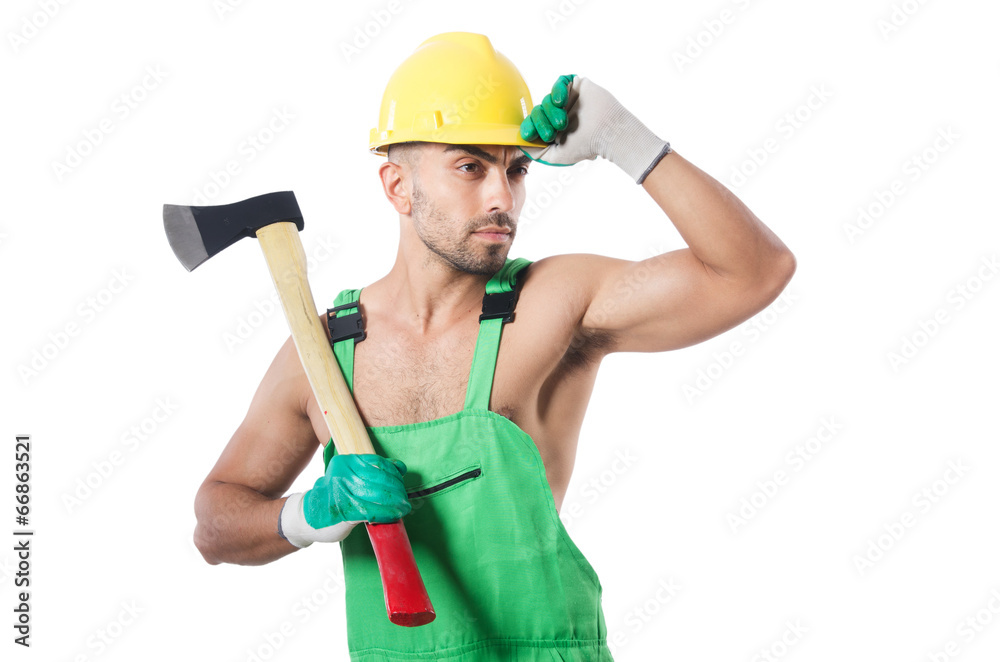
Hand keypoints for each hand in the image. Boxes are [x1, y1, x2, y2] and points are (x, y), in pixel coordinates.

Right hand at [279, 453, 410, 547]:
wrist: (308, 516)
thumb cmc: (333, 496)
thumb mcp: (348, 475)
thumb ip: (370, 470)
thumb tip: (399, 467)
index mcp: (345, 462)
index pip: (377, 463)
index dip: (393, 472)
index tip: (400, 479)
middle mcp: (343, 475)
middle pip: (380, 479)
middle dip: (397, 490)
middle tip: (404, 498)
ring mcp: (344, 492)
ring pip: (379, 495)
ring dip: (396, 503)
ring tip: (403, 507)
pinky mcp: (345, 511)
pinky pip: (373, 511)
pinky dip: (387, 514)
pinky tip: (394, 515)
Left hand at [519, 74, 670, 183]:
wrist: (607, 132)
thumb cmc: (585, 146)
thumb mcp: (555, 155)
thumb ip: (535, 151)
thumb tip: (520, 142)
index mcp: (552, 130)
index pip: (532, 123)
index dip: (529, 127)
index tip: (530, 134)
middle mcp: (558, 114)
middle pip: (537, 111)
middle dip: (540, 122)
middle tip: (552, 132)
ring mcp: (566, 100)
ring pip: (547, 99)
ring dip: (551, 111)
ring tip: (563, 122)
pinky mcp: (575, 87)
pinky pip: (559, 83)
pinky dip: (557, 90)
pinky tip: (561, 100)